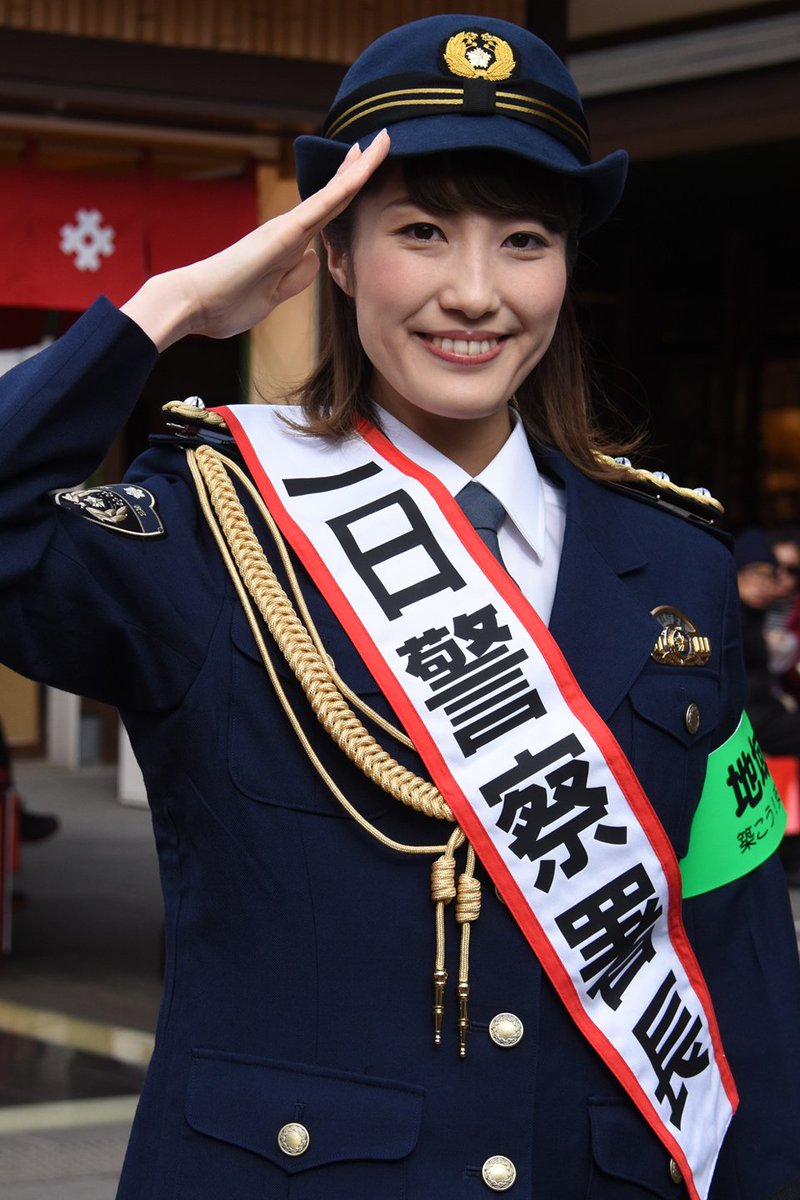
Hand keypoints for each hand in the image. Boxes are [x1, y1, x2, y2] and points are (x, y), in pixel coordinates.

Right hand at [121, 131, 389, 350]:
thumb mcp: (273, 296)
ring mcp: (286, 229)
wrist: (193, 302)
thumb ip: (295, 278)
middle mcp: (289, 229)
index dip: (349, 189)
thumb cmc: (227, 303)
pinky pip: (320, 207)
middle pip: (334, 195)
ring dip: (358, 169)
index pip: (328, 213)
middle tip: (382, 140)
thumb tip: (314, 258)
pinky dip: (342, 187)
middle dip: (359, 168)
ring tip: (381, 142)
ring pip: (332, 195)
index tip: (367, 168)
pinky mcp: (282, 236)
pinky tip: (361, 171)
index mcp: (289, 244)